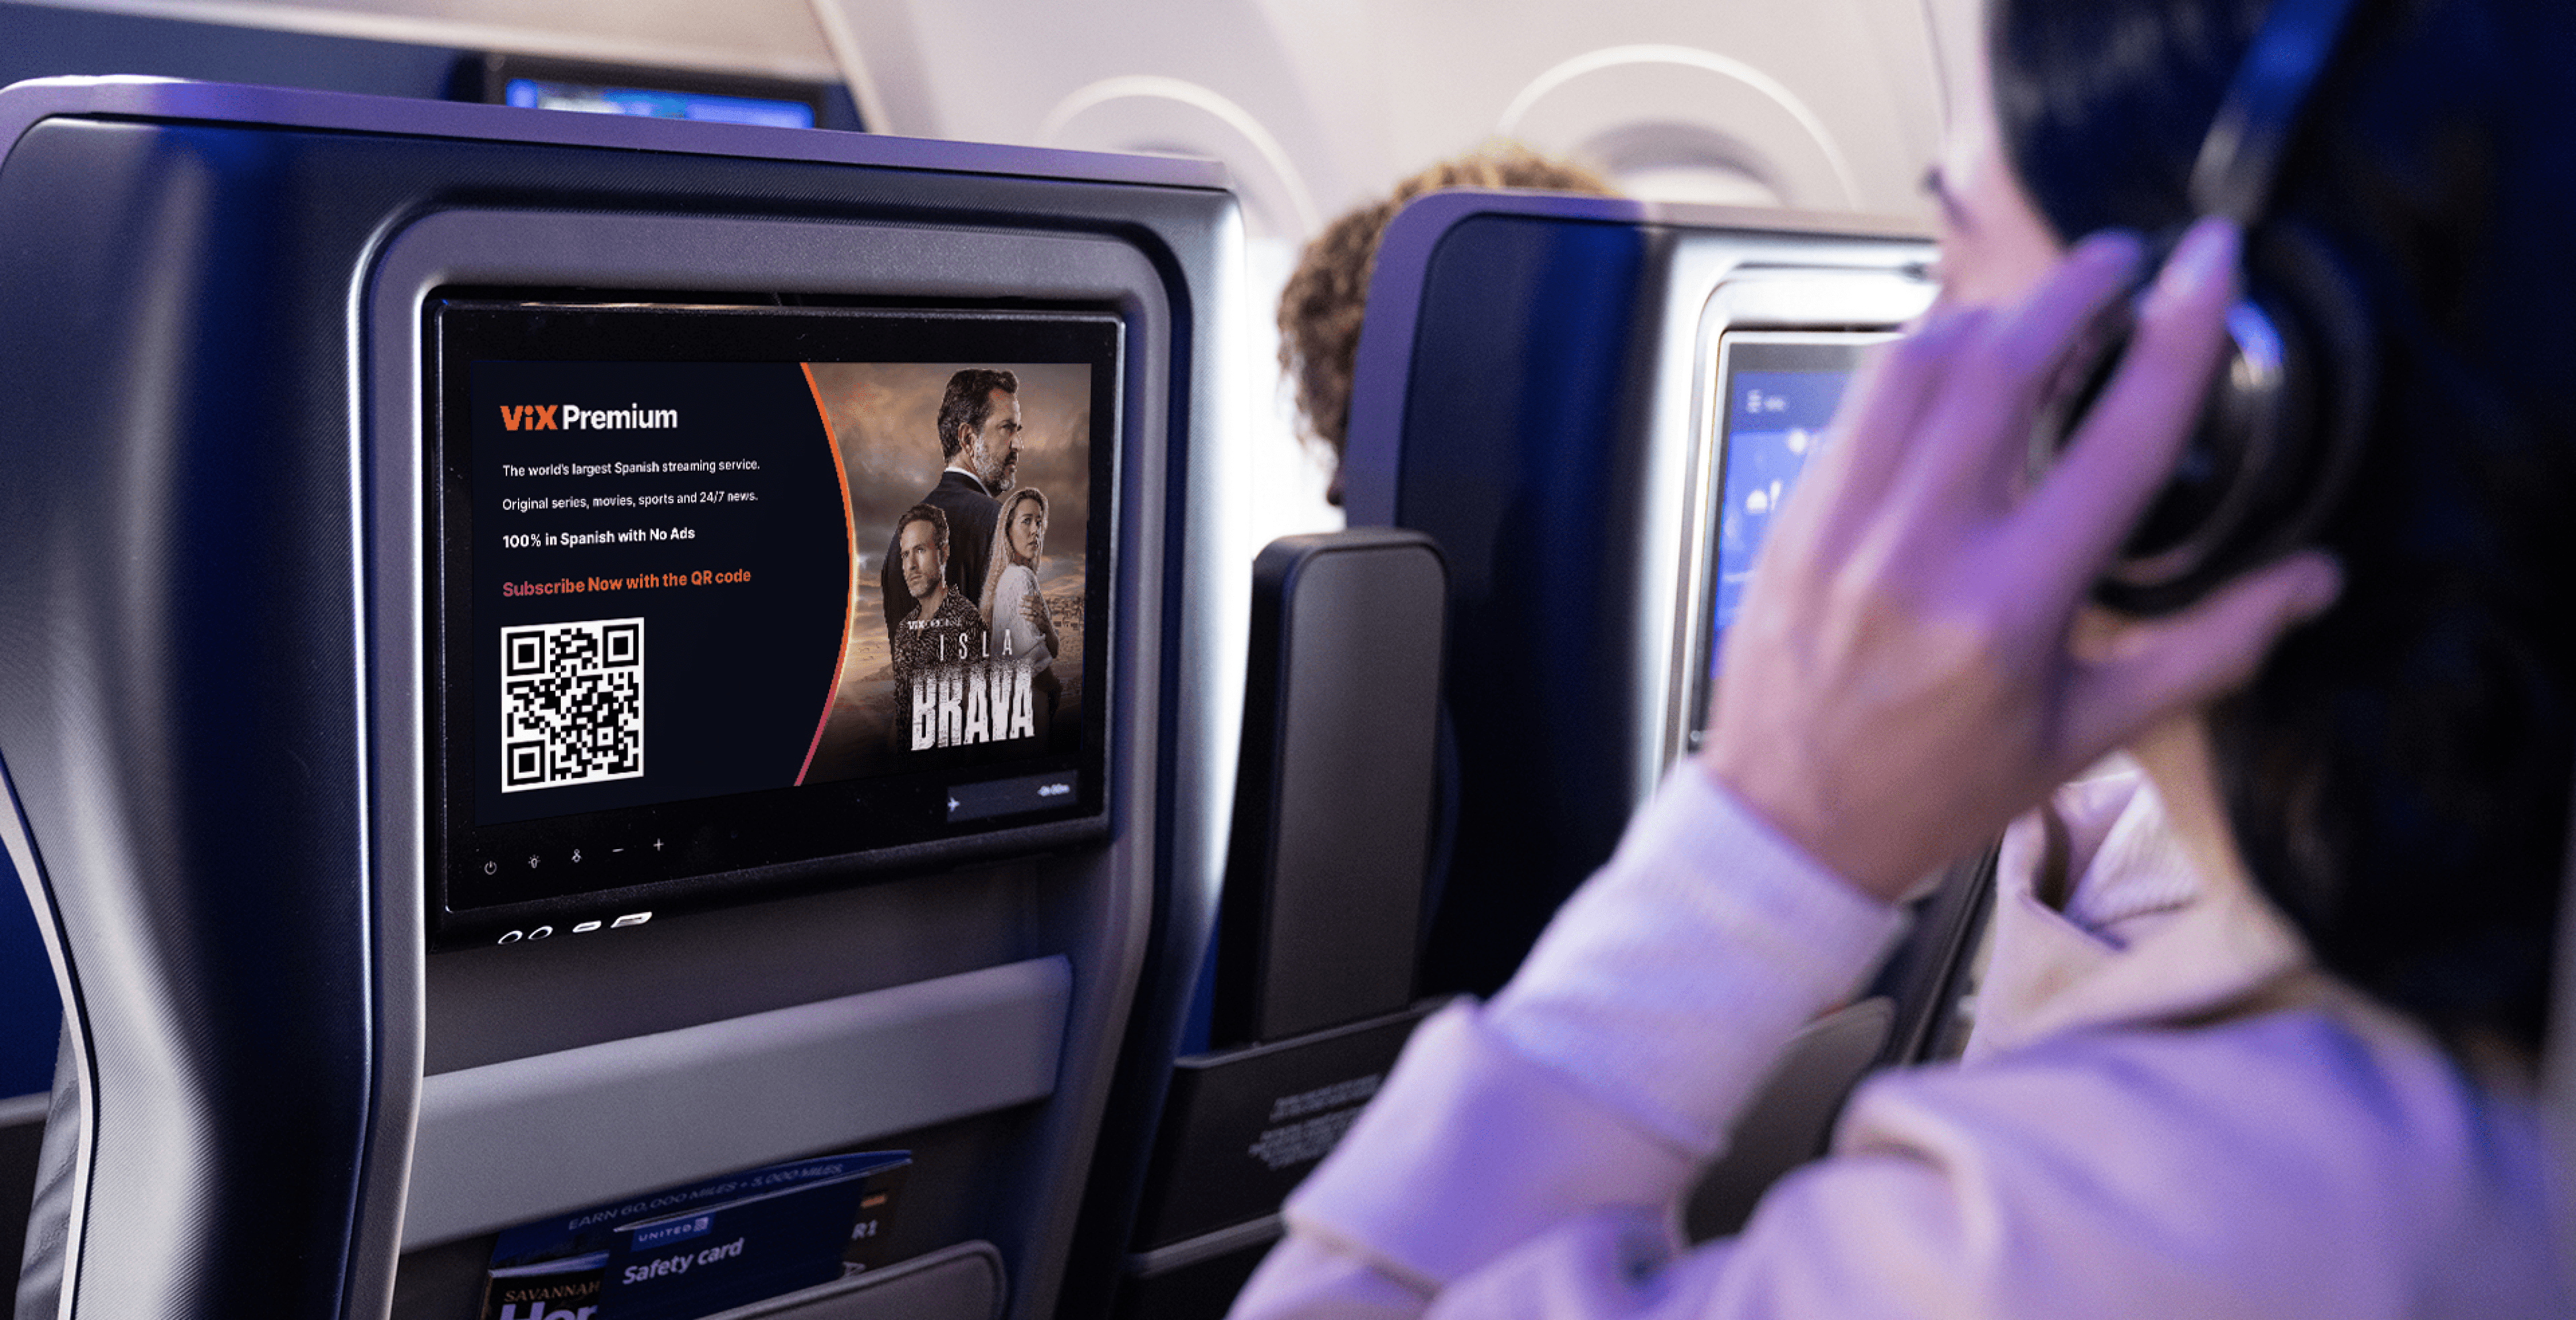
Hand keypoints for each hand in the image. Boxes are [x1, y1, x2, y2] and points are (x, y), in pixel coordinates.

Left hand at [1022, 591, 1059, 653]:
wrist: (1048, 629)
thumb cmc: (1043, 618)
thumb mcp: (1041, 609)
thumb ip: (1038, 601)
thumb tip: (1035, 591)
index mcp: (1043, 606)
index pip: (1036, 599)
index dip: (1029, 597)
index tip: (1022, 596)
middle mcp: (1042, 611)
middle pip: (1033, 605)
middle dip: (1025, 603)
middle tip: (1019, 603)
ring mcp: (1041, 617)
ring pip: (1032, 612)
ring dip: (1025, 611)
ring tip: (1020, 611)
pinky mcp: (1039, 622)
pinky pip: (1032, 619)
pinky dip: (1027, 617)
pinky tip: (1023, 616)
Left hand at [1699, 220, 2340, 902]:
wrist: (1788, 826)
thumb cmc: (1940, 788)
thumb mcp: (2089, 733)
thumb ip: (2208, 647)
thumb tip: (2314, 578)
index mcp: (2008, 610)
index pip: (2117, 442)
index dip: (2174, 338)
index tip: (2205, 264)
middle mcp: (1920, 552)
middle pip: (2004, 367)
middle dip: (2072, 290)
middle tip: (2119, 262)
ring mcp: (1842, 526)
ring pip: (1915, 365)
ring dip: (1987, 316)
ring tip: (2036, 310)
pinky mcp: (1793, 516)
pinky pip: (1857, 405)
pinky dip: (1912, 363)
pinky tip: (1951, 364)